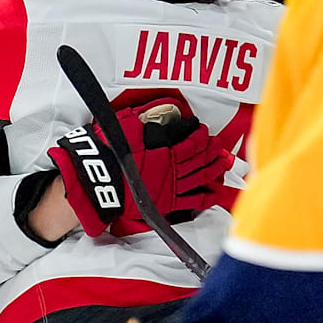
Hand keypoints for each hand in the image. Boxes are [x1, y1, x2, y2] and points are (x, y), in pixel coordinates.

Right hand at [47, 99, 228, 237]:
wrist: (97, 183)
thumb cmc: (109, 152)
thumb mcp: (127, 127)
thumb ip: (149, 121)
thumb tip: (166, 118)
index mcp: (166, 150)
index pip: (191, 142)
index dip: (200, 135)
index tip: (203, 129)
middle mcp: (173, 170)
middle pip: (200, 159)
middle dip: (212, 152)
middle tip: (221, 146)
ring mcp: (171, 188)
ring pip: (201, 178)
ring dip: (215, 170)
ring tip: (225, 163)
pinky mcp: (167, 205)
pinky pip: (193, 201)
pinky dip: (207, 196)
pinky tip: (215, 192)